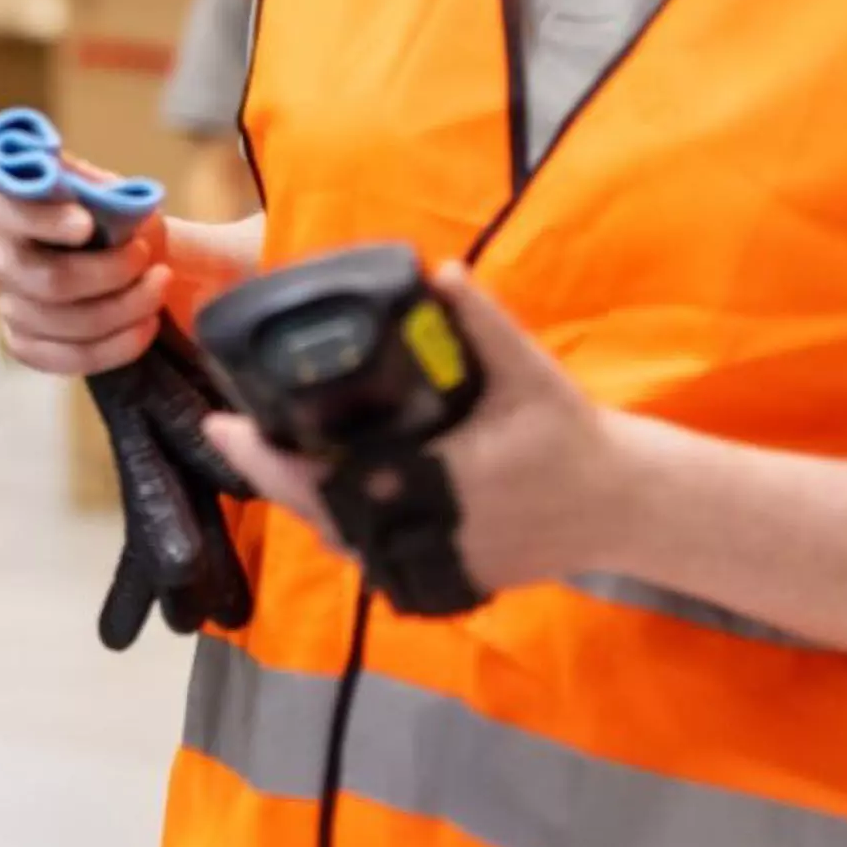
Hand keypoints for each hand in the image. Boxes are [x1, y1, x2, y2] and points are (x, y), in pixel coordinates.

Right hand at [0, 161, 170, 375]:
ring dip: (124, 308)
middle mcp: (2, 258)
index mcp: (10, 209)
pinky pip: (69, 359)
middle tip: (147, 256)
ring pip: (66, 324)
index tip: (87, 224)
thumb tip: (112, 201)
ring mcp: (10, 305)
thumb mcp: (108, 191)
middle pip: (51, 281)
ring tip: (160, 286)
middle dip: (110, 273)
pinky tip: (146, 325)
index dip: (48, 222)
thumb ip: (102, 191)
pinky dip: (116, 346)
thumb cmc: (108, 216)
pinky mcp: (27, 343)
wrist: (119, 256)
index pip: (15, 216)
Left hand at [204, 262, 631, 596]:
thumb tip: (439, 271)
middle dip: (269, 475)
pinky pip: (373, 557)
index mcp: (433, 481)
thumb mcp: (531, 373)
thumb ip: (485, 323)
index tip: (227, 423)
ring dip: (300, 501)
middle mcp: (424, 532)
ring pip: (344, 542)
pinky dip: (340, 526)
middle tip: (227, 432)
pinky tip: (316, 492)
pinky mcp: (445, 575)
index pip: (328, 481)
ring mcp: (433, 562)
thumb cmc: (569, 434)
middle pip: (320, 515)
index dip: (270, 459)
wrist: (619, 505)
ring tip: (260, 453)